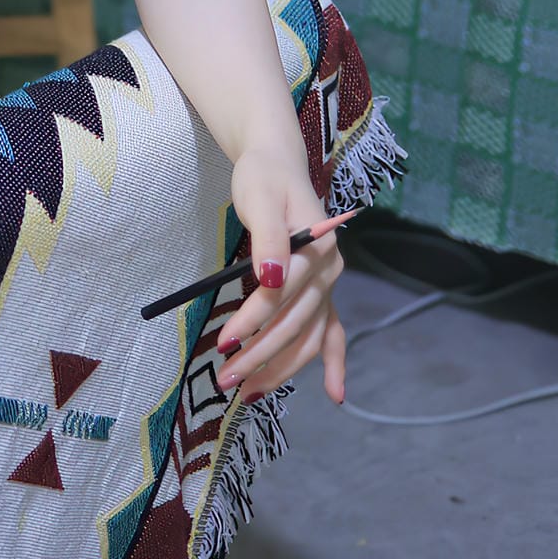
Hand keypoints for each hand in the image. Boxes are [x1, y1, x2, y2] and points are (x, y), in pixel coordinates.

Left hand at [216, 145, 346, 407]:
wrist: (277, 164)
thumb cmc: (264, 178)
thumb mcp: (260, 198)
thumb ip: (268, 239)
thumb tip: (270, 278)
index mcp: (318, 249)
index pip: (280, 295)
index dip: (252, 321)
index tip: (223, 343)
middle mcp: (330, 272)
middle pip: (294, 323)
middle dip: (260, 355)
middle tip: (225, 379)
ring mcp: (328, 285)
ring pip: (309, 336)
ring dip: (281, 368)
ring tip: (248, 392)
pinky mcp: (321, 292)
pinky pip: (331, 333)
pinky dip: (333, 363)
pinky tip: (335, 394)